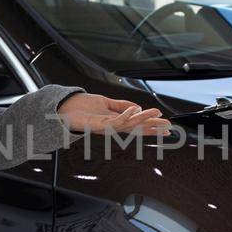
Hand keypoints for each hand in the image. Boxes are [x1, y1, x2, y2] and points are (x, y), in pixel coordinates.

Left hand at [57, 93, 171, 136]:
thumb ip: (121, 105)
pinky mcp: (98, 125)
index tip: (166, 127)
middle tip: (167, 127)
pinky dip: (126, 115)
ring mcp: (106, 126)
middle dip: (153, 127)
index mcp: (116, 121)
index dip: (152, 126)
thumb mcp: (106, 103)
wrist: (63, 108)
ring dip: (144, 119)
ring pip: (129, 124)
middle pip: (137, 128)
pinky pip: (115, 121)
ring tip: (156, 114)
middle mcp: (113, 126)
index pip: (138, 125)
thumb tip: (137, 107)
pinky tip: (135, 110)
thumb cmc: (81, 107)